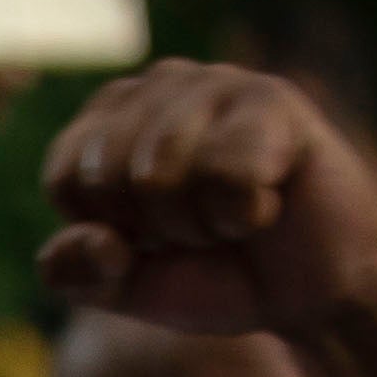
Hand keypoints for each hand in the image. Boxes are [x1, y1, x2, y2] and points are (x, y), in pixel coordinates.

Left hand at [38, 62, 376, 339]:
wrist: (313, 294)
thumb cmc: (214, 273)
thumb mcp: (122, 284)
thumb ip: (73, 271)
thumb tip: (98, 241)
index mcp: (107, 117)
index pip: (63, 178)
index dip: (108, 229)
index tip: (153, 234)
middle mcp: (158, 84)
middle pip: (104, 175)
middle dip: (152, 227)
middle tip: (202, 225)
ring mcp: (216, 82)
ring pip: (158, 175)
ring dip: (199, 224)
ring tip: (235, 214)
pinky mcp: (273, 98)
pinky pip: (223, 173)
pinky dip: (244, 213)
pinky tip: (272, 200)